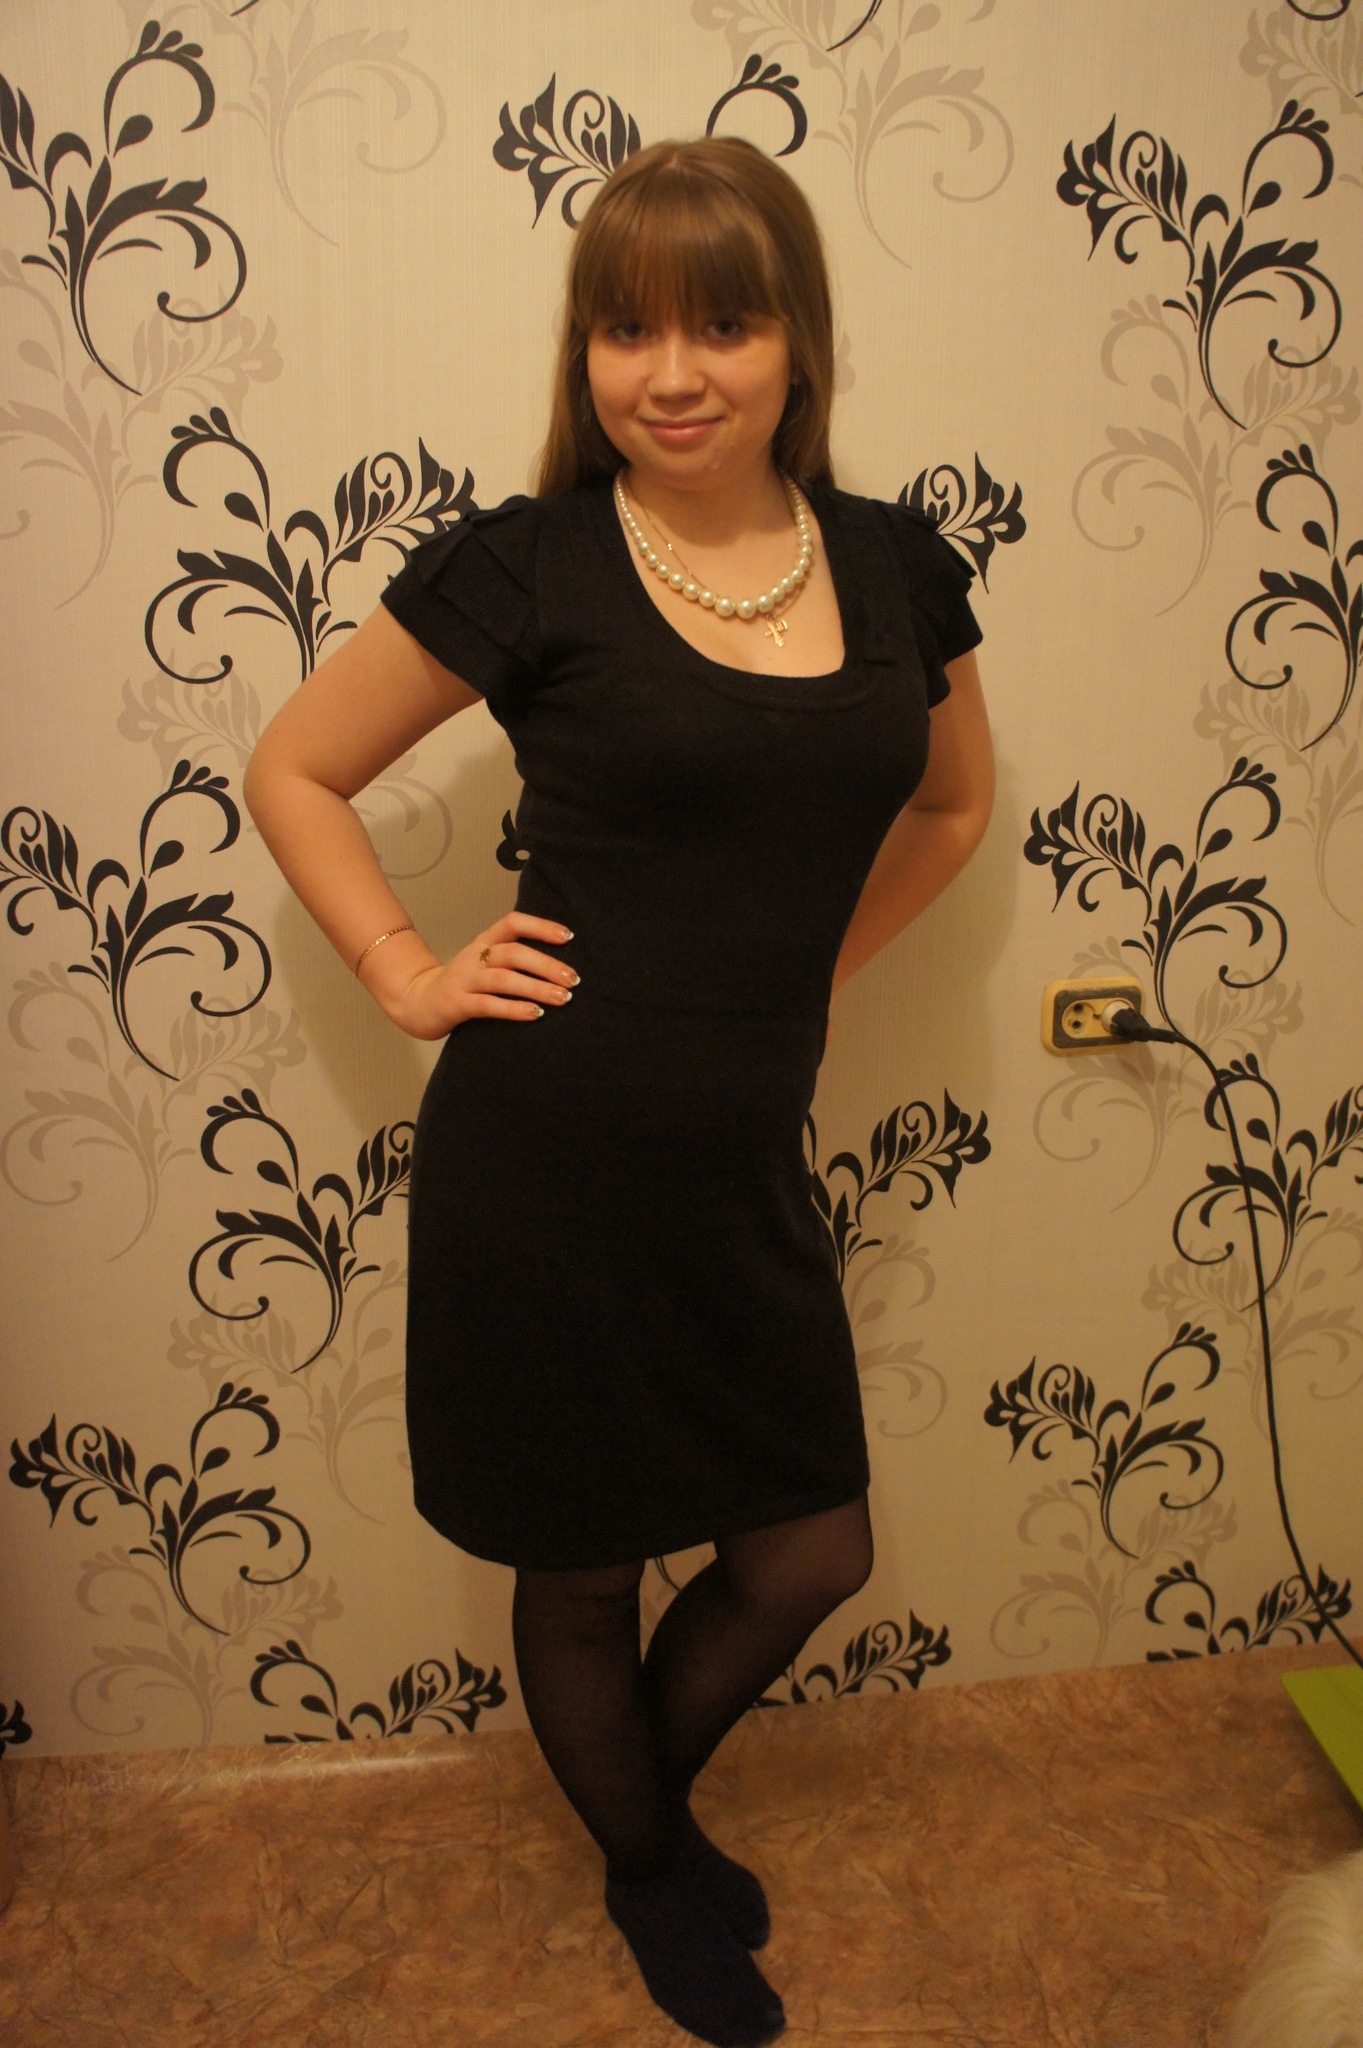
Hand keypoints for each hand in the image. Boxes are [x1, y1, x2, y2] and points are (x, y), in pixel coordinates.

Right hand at [381, 913, 577, 1039]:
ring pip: (504, 979)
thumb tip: (559, 964)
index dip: (540, 927)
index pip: (513, 923)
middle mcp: (474, 957)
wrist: (417, 1001)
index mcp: (483, 941)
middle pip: (513, 953)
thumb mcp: (484, 962)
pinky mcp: (457, 1004)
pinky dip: (514, 1009)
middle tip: (573, 979)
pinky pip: (489, 1005)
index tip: (568, 937)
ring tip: (563, 998)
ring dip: (537, 988)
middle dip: (547, 965)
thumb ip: (512, 958)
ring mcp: (464, 980)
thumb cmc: (463, 984)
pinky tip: (535, 1014)